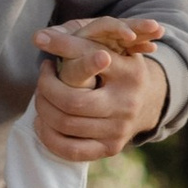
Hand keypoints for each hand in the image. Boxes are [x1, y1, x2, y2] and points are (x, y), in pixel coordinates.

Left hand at [31, 16, 167, 161]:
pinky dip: (49, 137)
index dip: (61, 65)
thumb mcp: (110, 48)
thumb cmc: (119, 67)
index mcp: (129, 73)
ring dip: (44, 110)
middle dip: (47, 89)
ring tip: (41, 96)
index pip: (88, 65)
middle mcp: (127, 103)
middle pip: (72, 102)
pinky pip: (71, 151)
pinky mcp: (111, 148)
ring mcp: (120, 129)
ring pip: (67, 125)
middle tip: (43, 78)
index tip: (46, 61)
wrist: (148, 100)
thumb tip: (38, 37)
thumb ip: (77, 42)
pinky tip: (42, 122)